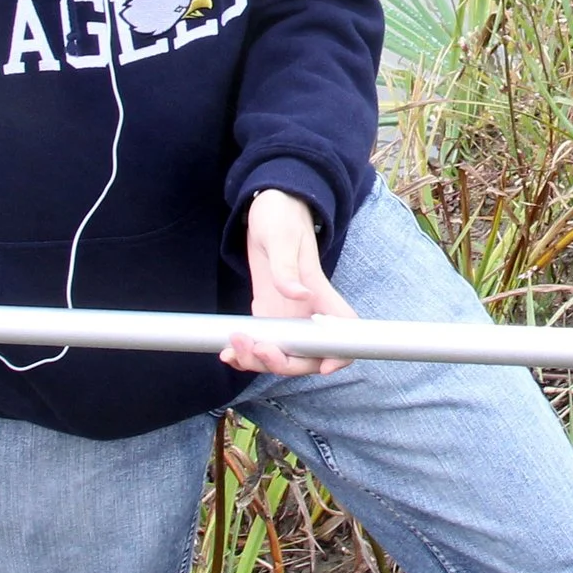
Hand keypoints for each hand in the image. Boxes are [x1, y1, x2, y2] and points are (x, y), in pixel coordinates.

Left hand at [225, 190, 357, 375]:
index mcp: (320, 292)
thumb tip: (301, 295)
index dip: (340, 354)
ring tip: (233, 347)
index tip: (322, 366)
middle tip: (257, 348)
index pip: (344, 330)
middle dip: (283, 362)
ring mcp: (288, 314)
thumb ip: (287, 269)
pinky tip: (228, 352)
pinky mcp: (269, 313)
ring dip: (258, 361)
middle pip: (307, 355)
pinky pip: (262, 343)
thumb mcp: (281, 237)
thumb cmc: (281, 215)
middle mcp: (308, 310)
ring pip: (282, 354)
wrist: (269, 206)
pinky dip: (246, 354)